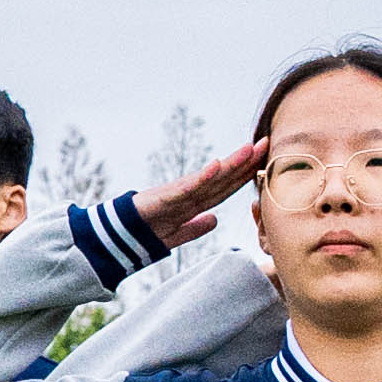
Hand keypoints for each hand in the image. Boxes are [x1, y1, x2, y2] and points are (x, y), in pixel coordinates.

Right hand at [131, 137, 270, 248]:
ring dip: (230, 164)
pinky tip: (217, 165)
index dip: (244, 176)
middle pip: (222, 178)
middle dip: (245, 162)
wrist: (115, 238)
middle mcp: (188, 195)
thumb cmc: (143, 234)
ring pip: (210, 178)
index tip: (264, 162)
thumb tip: (214, 219)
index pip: (225, 188)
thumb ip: (195, 228)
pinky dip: (203, 177)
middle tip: (267, 142)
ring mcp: (177, 194)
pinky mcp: (164, 197)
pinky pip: (187, 187)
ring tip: (249, 148)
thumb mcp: (176, 235)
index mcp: (193, 203)